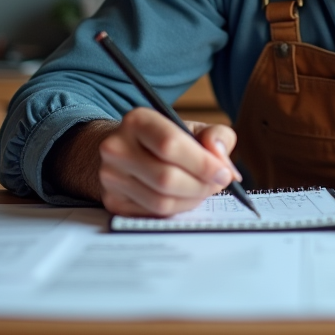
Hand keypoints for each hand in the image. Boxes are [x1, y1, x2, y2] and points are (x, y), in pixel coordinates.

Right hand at [46, 109, 240, 216]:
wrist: (124, 149)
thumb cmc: (163, 138)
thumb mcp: (192, 127)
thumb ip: (215, 135)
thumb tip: (222, 160)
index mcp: (137, 121)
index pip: (170, 145)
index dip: (202, 163)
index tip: (223, 173)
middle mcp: (117, 147)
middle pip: (166, 178)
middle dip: (201, 185)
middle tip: (218, 184)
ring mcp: (110, 177)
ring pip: (161, 201)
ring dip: (192, 200)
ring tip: (203, 190)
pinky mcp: (112, 201)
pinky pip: (153, 213)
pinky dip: (177, 209)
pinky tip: (185, 197)